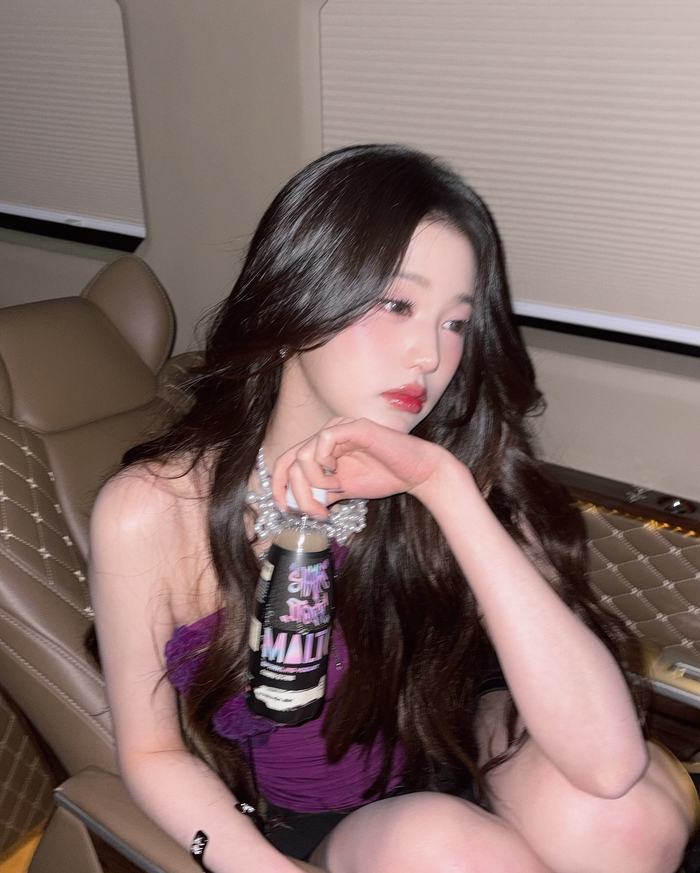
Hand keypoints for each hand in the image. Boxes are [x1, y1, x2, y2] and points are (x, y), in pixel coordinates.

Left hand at [270, 418, 446, 514]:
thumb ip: (319, 493)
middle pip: (290, 463)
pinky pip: (324, 440)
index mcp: (322, 448)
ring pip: (303, 455)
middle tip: (319, 512)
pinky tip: (339, 475)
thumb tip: (294, 505)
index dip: (279, 487)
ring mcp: (340, 428)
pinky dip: (325, 463)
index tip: (285, 509)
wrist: (416, 472)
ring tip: (335, 492)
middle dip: (299, 494)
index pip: (286, 462)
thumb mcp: (343, 490)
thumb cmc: (384, 477)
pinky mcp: (354, 427)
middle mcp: (327, 436)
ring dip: (315, 483)